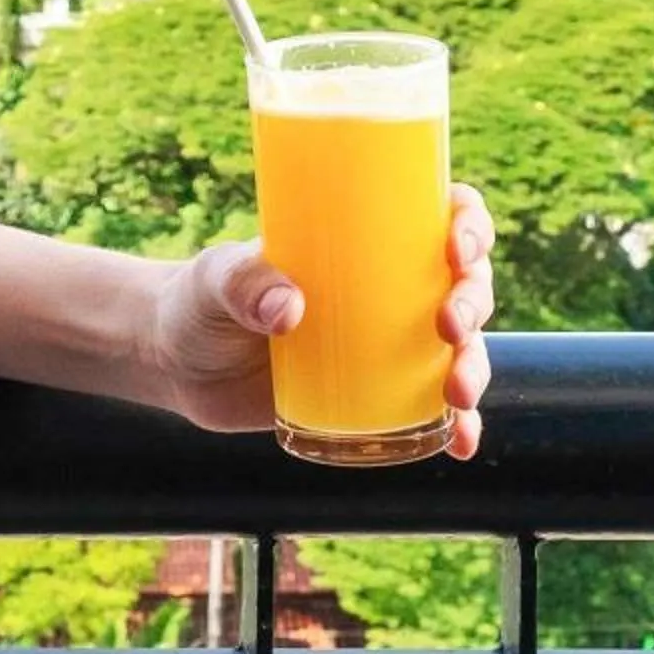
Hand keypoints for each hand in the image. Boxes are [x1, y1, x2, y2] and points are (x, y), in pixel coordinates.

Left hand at [135, 184, 496, 458]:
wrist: (178, 363)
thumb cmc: (200, 299)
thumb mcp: (214, 280)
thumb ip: (243, 284)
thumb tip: (289, 309)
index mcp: (358, 238)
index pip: (435, 211)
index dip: (467, 222)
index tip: (456, 248)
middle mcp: (386, 286)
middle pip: (462, 280)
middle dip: (474, 299)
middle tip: (448, 325)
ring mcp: (385, 342)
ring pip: (461, 346)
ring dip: (475, 366)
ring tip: (456, 394)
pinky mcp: (375, 395)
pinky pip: (433, 409)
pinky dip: (458, 425)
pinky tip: (461, 442)